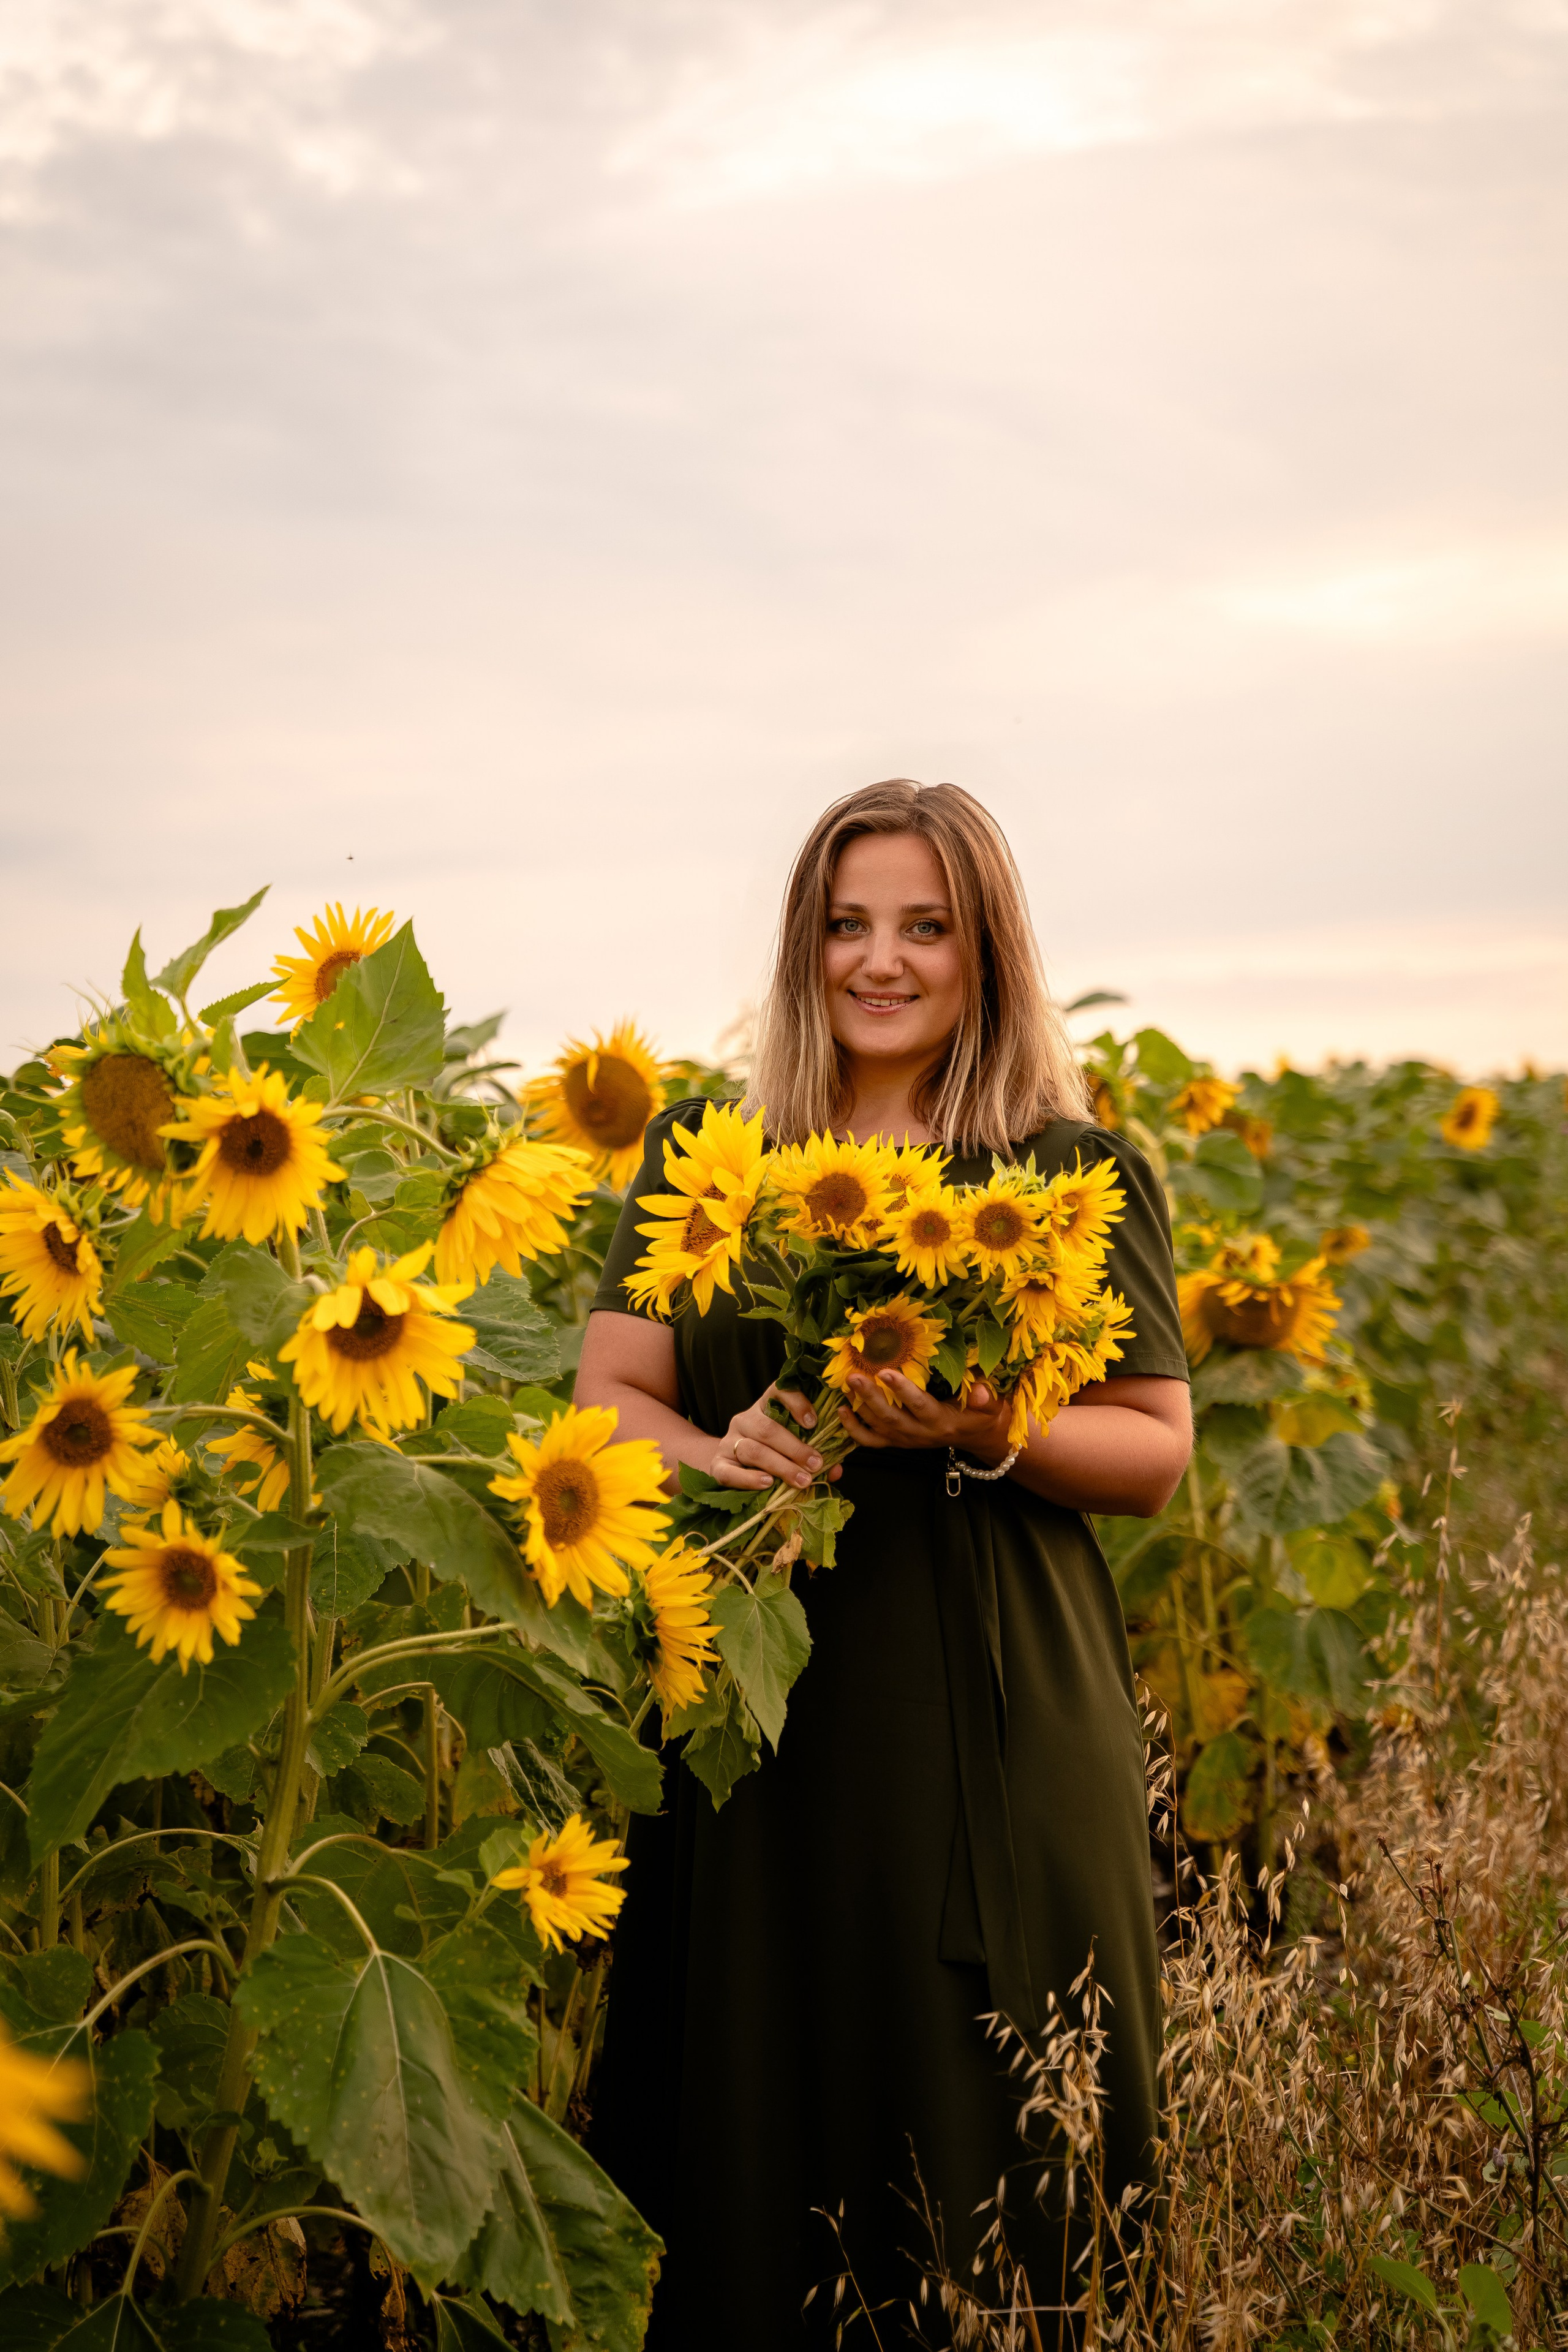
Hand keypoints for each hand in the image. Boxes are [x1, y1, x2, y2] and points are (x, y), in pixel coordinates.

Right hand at [710, 1385, 843, 1492]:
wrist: (732, 1467)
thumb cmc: (771, 1454)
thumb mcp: (791, 1448)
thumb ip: (813, 1455)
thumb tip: (836, 1470)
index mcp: (765, 1407)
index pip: (778, 1391)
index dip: (796, 1402)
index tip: (814, 1422)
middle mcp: (745, 1420)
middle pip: (768, 1429)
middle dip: (795, 1448)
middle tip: (816, 1465)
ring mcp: (728, 1442)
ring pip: (753, 1450)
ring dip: (780, 1466)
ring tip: (800, 1480)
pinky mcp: (717, 1465)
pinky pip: (730, 1472)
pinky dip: (749, 1479)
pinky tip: (767, 1484)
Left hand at [837, 1372, 1013, 1464]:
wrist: (978, 1436)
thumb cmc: (983, 1414)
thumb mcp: (992, 1405)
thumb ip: (986, 1398)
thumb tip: (980, 1390)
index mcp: (942, 1422)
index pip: (920, 1406)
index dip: (902, 1390)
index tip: (885, 1371)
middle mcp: (921, 1434)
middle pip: (890, 1418)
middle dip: (870, 1397)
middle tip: (853, 1375)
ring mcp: (906, 1440)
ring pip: (877, 1428)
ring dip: (858, 1407)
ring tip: (845, 1384)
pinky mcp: (898, 1442)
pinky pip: (871, 1441)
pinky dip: (853, 1428)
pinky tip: (840, 1410)